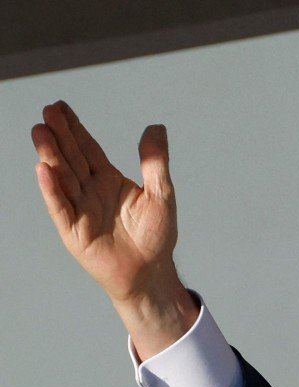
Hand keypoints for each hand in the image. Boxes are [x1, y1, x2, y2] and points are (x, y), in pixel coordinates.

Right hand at [32, 101, 196, 358]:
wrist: (151, 271)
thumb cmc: (156, 235)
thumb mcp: (162, 194)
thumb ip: (155, 163)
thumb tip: (156, 127)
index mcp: (108, 180)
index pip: (87, 149)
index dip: (74, 128)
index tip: (59, 107)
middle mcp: (90, 191)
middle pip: (72, 158)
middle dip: (59, 136)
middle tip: (48, 113)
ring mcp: (79, 210)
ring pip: (62, 178)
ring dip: (51, 156)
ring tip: (40, 132)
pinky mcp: (74, 231)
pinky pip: (61, 208)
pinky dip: (53, 190)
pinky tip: (43, 170)